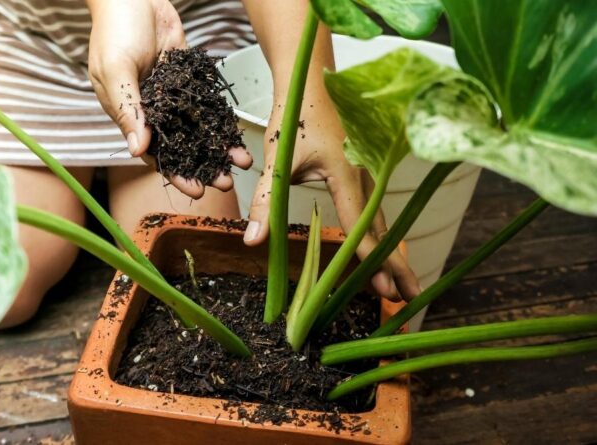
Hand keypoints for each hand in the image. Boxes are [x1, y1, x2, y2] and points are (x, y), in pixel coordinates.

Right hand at [87, 0, 252, 198]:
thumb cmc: (114, 30)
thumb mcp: (115, 70)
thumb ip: (128, 109)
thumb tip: (137, 150)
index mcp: (130, 115)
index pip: (156, 154)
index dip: (177, 173)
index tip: (198, 190)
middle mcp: (154, 110)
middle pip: (182, 147)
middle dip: (204, 166)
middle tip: (227, 183)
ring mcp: (172, 95)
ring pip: (198, 128)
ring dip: (218, 146)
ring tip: (241, 162)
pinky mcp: (187, 78)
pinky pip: (207, 103)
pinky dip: (221, 119)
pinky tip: (238, 132)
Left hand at [243, 88, 420, 301]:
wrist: (311, 81)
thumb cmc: (294, 116)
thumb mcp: (277, 160)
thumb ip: (266, 201)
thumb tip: (253, 241)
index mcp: (346, 173)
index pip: (360, 224)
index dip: (370, 258)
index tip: (384, 286)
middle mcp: (364, 176)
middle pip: (382, 229)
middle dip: (397, 264)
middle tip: (411, 297)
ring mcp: (367, 174)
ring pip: (382, 221)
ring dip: (392, 253)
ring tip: (404, 285)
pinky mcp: (363, 174)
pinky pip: (375, 211)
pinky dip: (381, 236)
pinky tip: (384, 254)